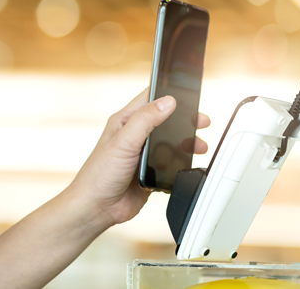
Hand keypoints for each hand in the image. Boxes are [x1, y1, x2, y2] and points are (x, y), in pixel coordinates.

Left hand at [67, 89, 209, 228]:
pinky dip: (182, 164)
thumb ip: (145, 120)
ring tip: (199, 146)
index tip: (188, 92)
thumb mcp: (123, 142)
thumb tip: (167, 101)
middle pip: (165, 121)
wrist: (97, 208)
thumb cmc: (99, 173)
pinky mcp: (151, 173)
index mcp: (125, 122)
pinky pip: (172, 164)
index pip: (149, 99)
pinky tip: (188, 165)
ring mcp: (143, 155)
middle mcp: (134, 136)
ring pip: (171, 143)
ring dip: (186, 143)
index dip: (168, 94)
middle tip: (201, 121)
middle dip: (184, 120)